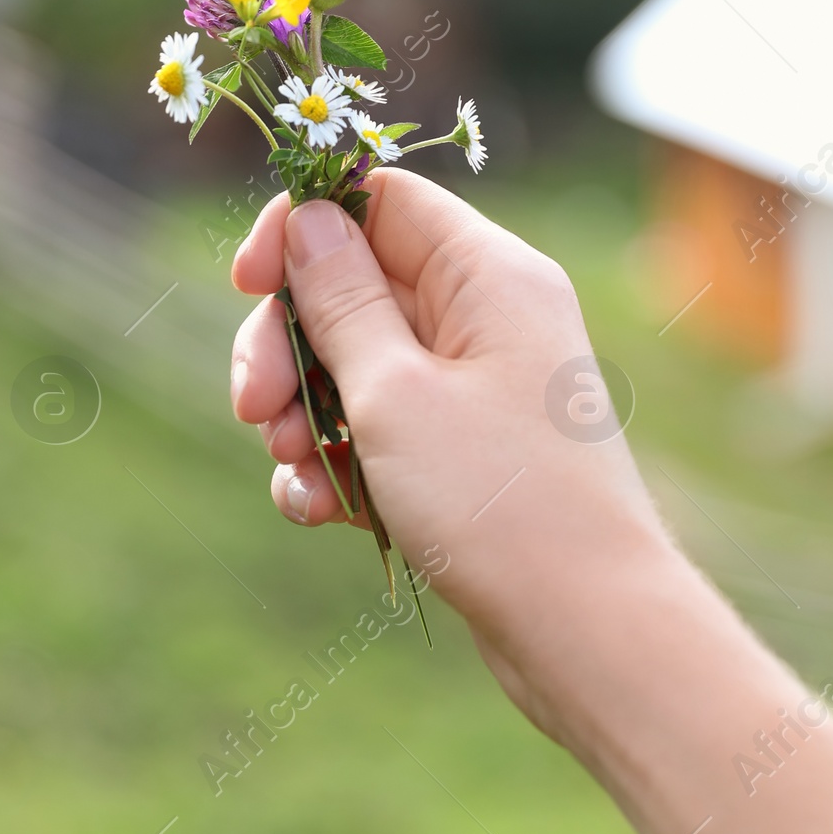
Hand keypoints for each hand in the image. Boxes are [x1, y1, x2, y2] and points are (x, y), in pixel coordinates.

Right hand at [228, 172, 665, 724]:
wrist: (588, 632)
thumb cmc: (499, 501)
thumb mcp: (394, 392)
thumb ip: (340, 300)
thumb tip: (310, 217)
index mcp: (488, 273)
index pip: (379, 200)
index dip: (303, 229)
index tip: (244, 283)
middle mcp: (489, 317)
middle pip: (354, 286)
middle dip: (287, 344)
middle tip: (252, 408)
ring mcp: (477, 388)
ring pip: (356, 366)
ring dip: (303, 412)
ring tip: (292, 467)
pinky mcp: (465, 455)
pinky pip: (380, 431)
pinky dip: (338, 462)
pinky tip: (316, 511)